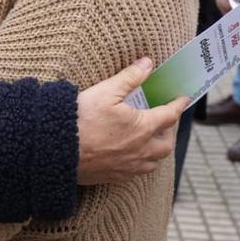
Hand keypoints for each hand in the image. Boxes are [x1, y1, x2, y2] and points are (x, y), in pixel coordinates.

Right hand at [76, 58, 189, 184]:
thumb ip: (130, 77)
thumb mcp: (106, 91)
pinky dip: (142, 163)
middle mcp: (140, 150)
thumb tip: (148, 64)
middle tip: (166, 120)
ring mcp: (128, 166)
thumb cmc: (81, 119)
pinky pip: (137, 173)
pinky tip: (133, 155)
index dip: (177, 105)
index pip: (169, 115)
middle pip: (166, 144)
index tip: (183, 99)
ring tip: (152, 139)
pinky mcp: (114, 176)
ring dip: (157, 149)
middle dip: (170, 131)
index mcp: (142, 128)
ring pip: (154, 162)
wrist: (56, 150)